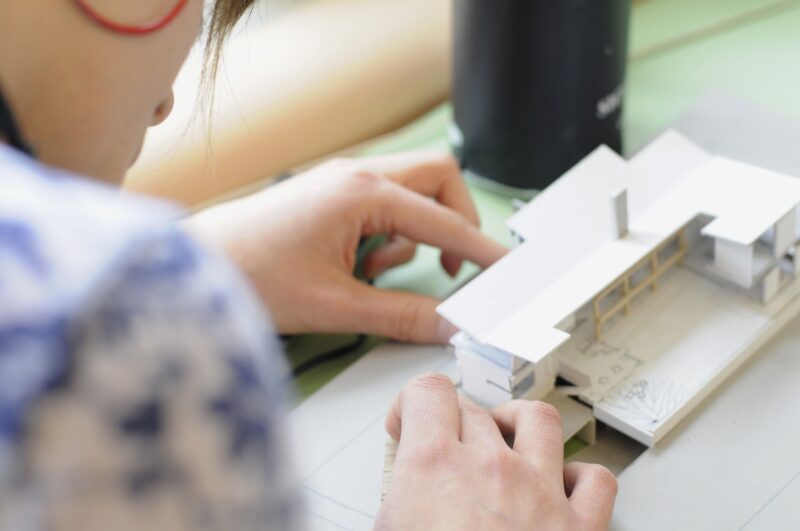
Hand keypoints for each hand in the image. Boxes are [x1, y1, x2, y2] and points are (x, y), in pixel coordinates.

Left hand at [184, 151, 506, 342]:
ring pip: (411, 191)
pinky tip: (358, 267)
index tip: (508, 269)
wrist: (194, 263)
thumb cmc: (250, 273)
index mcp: (361, 193)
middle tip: (455, 266)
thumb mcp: (335, 304)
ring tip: (380, 273)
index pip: (444, 219)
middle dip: (456, 221)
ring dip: (415, 232)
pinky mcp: (331, 195)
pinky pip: (383, 205)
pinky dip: (387, 236)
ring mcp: (342, 181)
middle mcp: (356, 176)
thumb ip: (402, 315)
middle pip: (437, 179)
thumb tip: (449, 326)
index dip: (481, 249)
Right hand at [379, 374, 617, 529]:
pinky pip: (594, 479)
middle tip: (445, 448)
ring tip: (505, 437)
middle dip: (454, 423)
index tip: (408, 422)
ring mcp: (541, 493)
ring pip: (538, 419)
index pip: (428, 392)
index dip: (412, 402)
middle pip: (475, 411)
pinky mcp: (581, 528)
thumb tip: (395, 505)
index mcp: (433, 470)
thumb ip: (392, 507)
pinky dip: (579, 475)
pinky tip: (560, 485)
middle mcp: (491, 469)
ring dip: (518, 422)